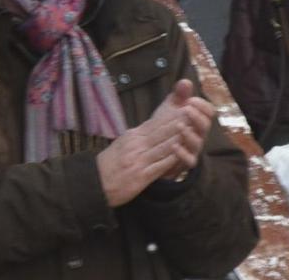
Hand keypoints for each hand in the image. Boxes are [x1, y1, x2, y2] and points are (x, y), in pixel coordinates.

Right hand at [96, 79, 214, 205]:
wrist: (94, 182)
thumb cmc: (109, 164)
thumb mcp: (122, 144)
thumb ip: (138, 137)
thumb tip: (153, 128)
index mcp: (131, 136)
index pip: (155, 123)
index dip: (171, 115)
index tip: (185, 106)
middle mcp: (136, 145)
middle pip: (161, 132)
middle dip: (179, 122)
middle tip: (193, 112)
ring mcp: (139, 160)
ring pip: (162, 147)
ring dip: (178, 138)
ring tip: (192, 130)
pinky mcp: (141, 176)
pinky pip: (159, 166)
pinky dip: (172, 159)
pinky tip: (182, 154)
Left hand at [155, 79, 214, 179]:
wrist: (154, 150)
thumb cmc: (166, 127)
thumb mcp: (170, 108)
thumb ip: (179, 96)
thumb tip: (186, 81)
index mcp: (197, 120)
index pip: (208, 112)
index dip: (202, 105)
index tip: (190, 100)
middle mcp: (198, 134)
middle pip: (205, 126)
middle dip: (197, 117)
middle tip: (186, 108)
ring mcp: (192, 149)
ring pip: (197, 143)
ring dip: (189, 134)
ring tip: (179, 125)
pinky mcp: (184, 162)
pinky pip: (189, 160)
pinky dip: (182, 153)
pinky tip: (174, 145)